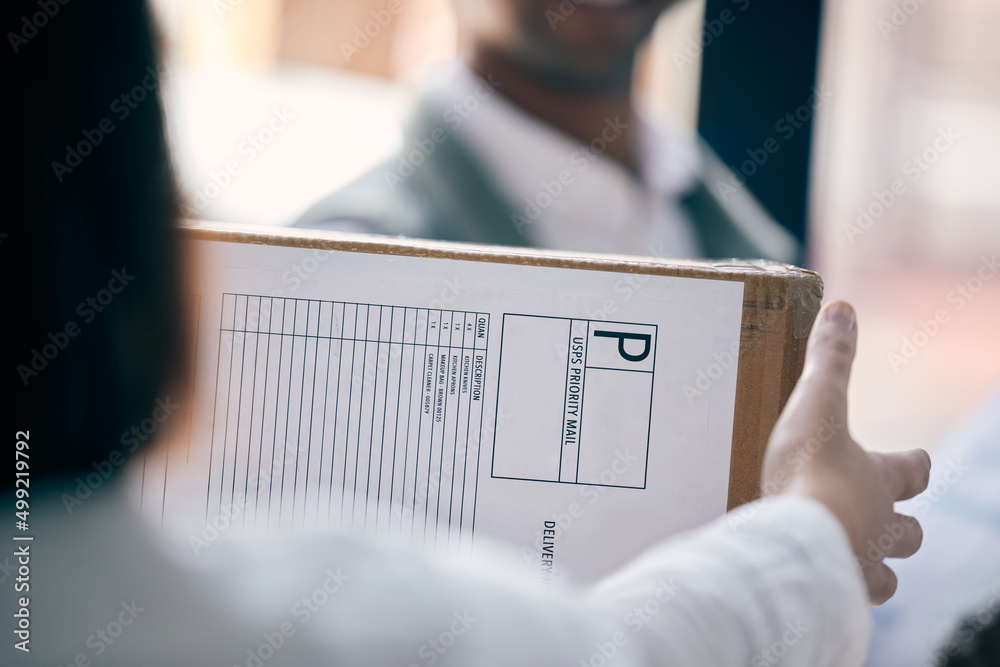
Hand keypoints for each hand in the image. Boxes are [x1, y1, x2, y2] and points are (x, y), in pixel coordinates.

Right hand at [761, 301, 930, 604]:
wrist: (793, 543)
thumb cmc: (809, 471)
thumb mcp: (816, 403)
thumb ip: (829, 359)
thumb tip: (843, 309)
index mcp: (880, 480)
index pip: (914, 471)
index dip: (915, 463)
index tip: (917, 459)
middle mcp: (880, 527)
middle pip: (909, 533)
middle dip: (902, 526)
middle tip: (883, 519)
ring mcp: (859, 566)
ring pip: (886, 578)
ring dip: (875, 567)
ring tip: (853, 561)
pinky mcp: (832, 596)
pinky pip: (844, 602)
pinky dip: (838, 596)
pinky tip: (819, 590)